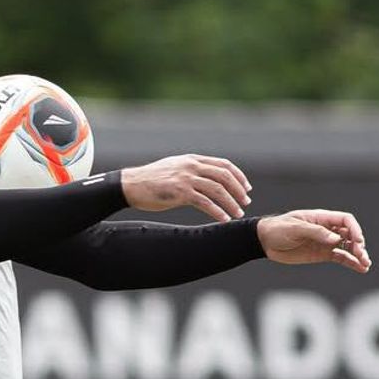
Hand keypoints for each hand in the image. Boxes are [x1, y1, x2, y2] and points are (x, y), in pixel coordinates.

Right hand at [120, 154, 251, 222]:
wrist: (131, 185)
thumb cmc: (152, 180)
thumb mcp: (174, 168)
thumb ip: (191, 170)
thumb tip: (207, 179)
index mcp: (192, 159)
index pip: (223, 164)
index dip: (238, 176)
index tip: (246, 188)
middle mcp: (191, 166)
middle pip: (224, 176)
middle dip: (238, 190)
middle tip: (245, 202)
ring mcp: (186, 178)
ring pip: (217, 190)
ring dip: (231, 203)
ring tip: (237, 214)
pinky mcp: (180, 192)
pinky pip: (205, 202)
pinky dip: (217, 211)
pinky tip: (223, 219)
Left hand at [257, 209, 371, 272]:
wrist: (264, 242)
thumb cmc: (278, 229)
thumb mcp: (295, 228)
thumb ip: (316, 233)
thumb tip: (336, 239)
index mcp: (321, 218)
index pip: (345, 220)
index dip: (355, 230)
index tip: (357, 242)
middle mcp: (326, 229)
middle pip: (350, 234)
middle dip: (358, 244)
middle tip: (361, 255)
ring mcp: (325, 242)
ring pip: (348, 247)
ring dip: (358, 255)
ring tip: (366, 264)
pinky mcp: (322, 254)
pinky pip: (340, 257)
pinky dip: (351, 263)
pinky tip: (361, 269)